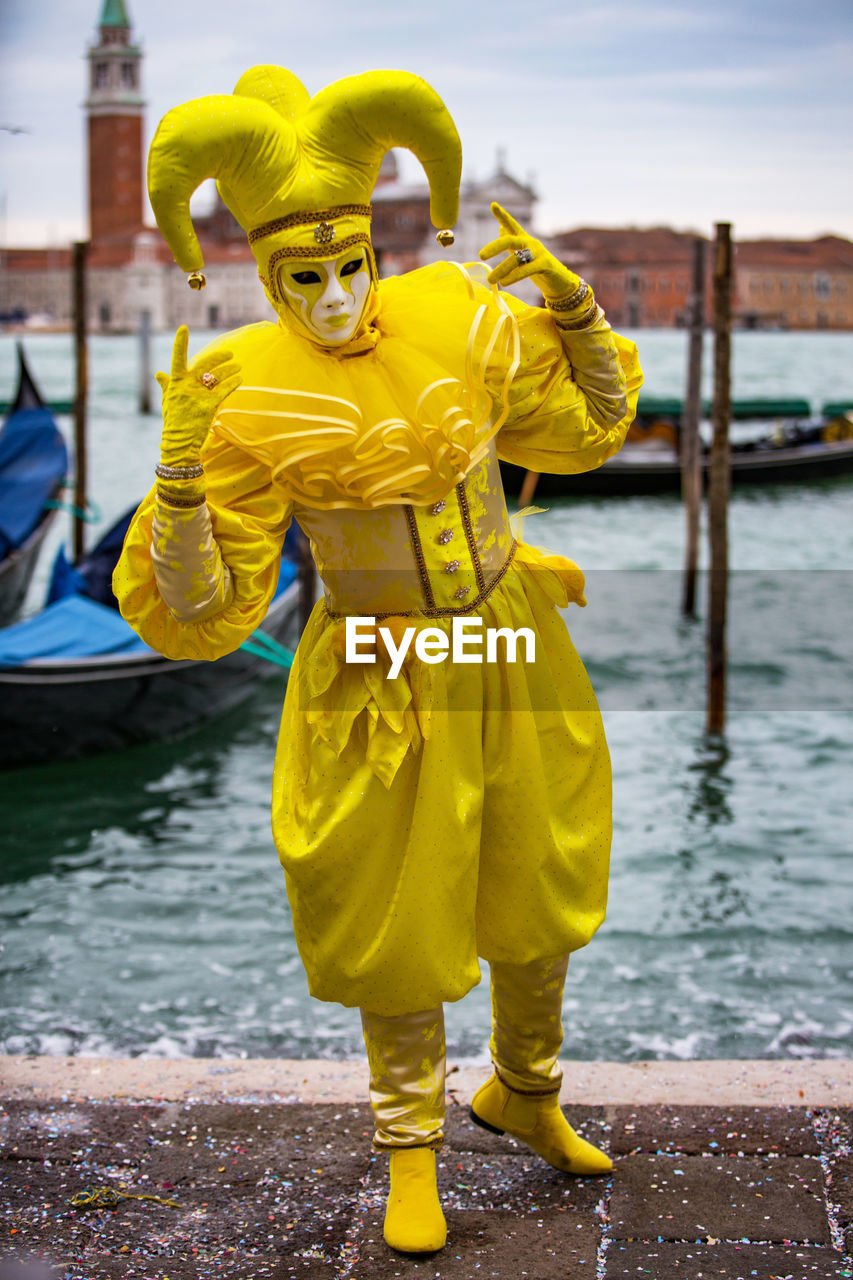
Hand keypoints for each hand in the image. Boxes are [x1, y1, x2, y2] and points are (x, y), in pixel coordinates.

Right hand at [157, 326, 241, 466]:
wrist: (179, 443)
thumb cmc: (173, 422)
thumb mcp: (167, 402)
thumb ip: (166, 386)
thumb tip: (158, 373)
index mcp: (175, 383)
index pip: (176, 359)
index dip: (179, 343)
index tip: (184, 328)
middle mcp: (185, 386)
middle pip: (204, 364)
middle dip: (218, 357)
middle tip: (230, 353)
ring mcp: (196, 396)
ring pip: (216, 376)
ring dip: (229, 370)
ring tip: (238, 367)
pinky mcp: (207, 406)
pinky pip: (223, 390)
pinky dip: (232, 384)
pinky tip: (240, 380)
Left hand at [478, 202, 580, 300]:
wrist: (560, 283)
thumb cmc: (539, 269)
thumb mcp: (523, 255)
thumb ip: (512, 243)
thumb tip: (500, 228)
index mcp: (524, 240)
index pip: (512, 225)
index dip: (502, 215)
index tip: (493, 204)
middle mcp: (531, 243)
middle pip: (510, 240)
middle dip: (494, 247)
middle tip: (481, 255)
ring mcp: (539, 253)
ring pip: (516, 258)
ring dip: (501, 269)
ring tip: (491, 280)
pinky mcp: (545, 264)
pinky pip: (527, 269)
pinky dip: (514, 276)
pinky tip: (504, 282)